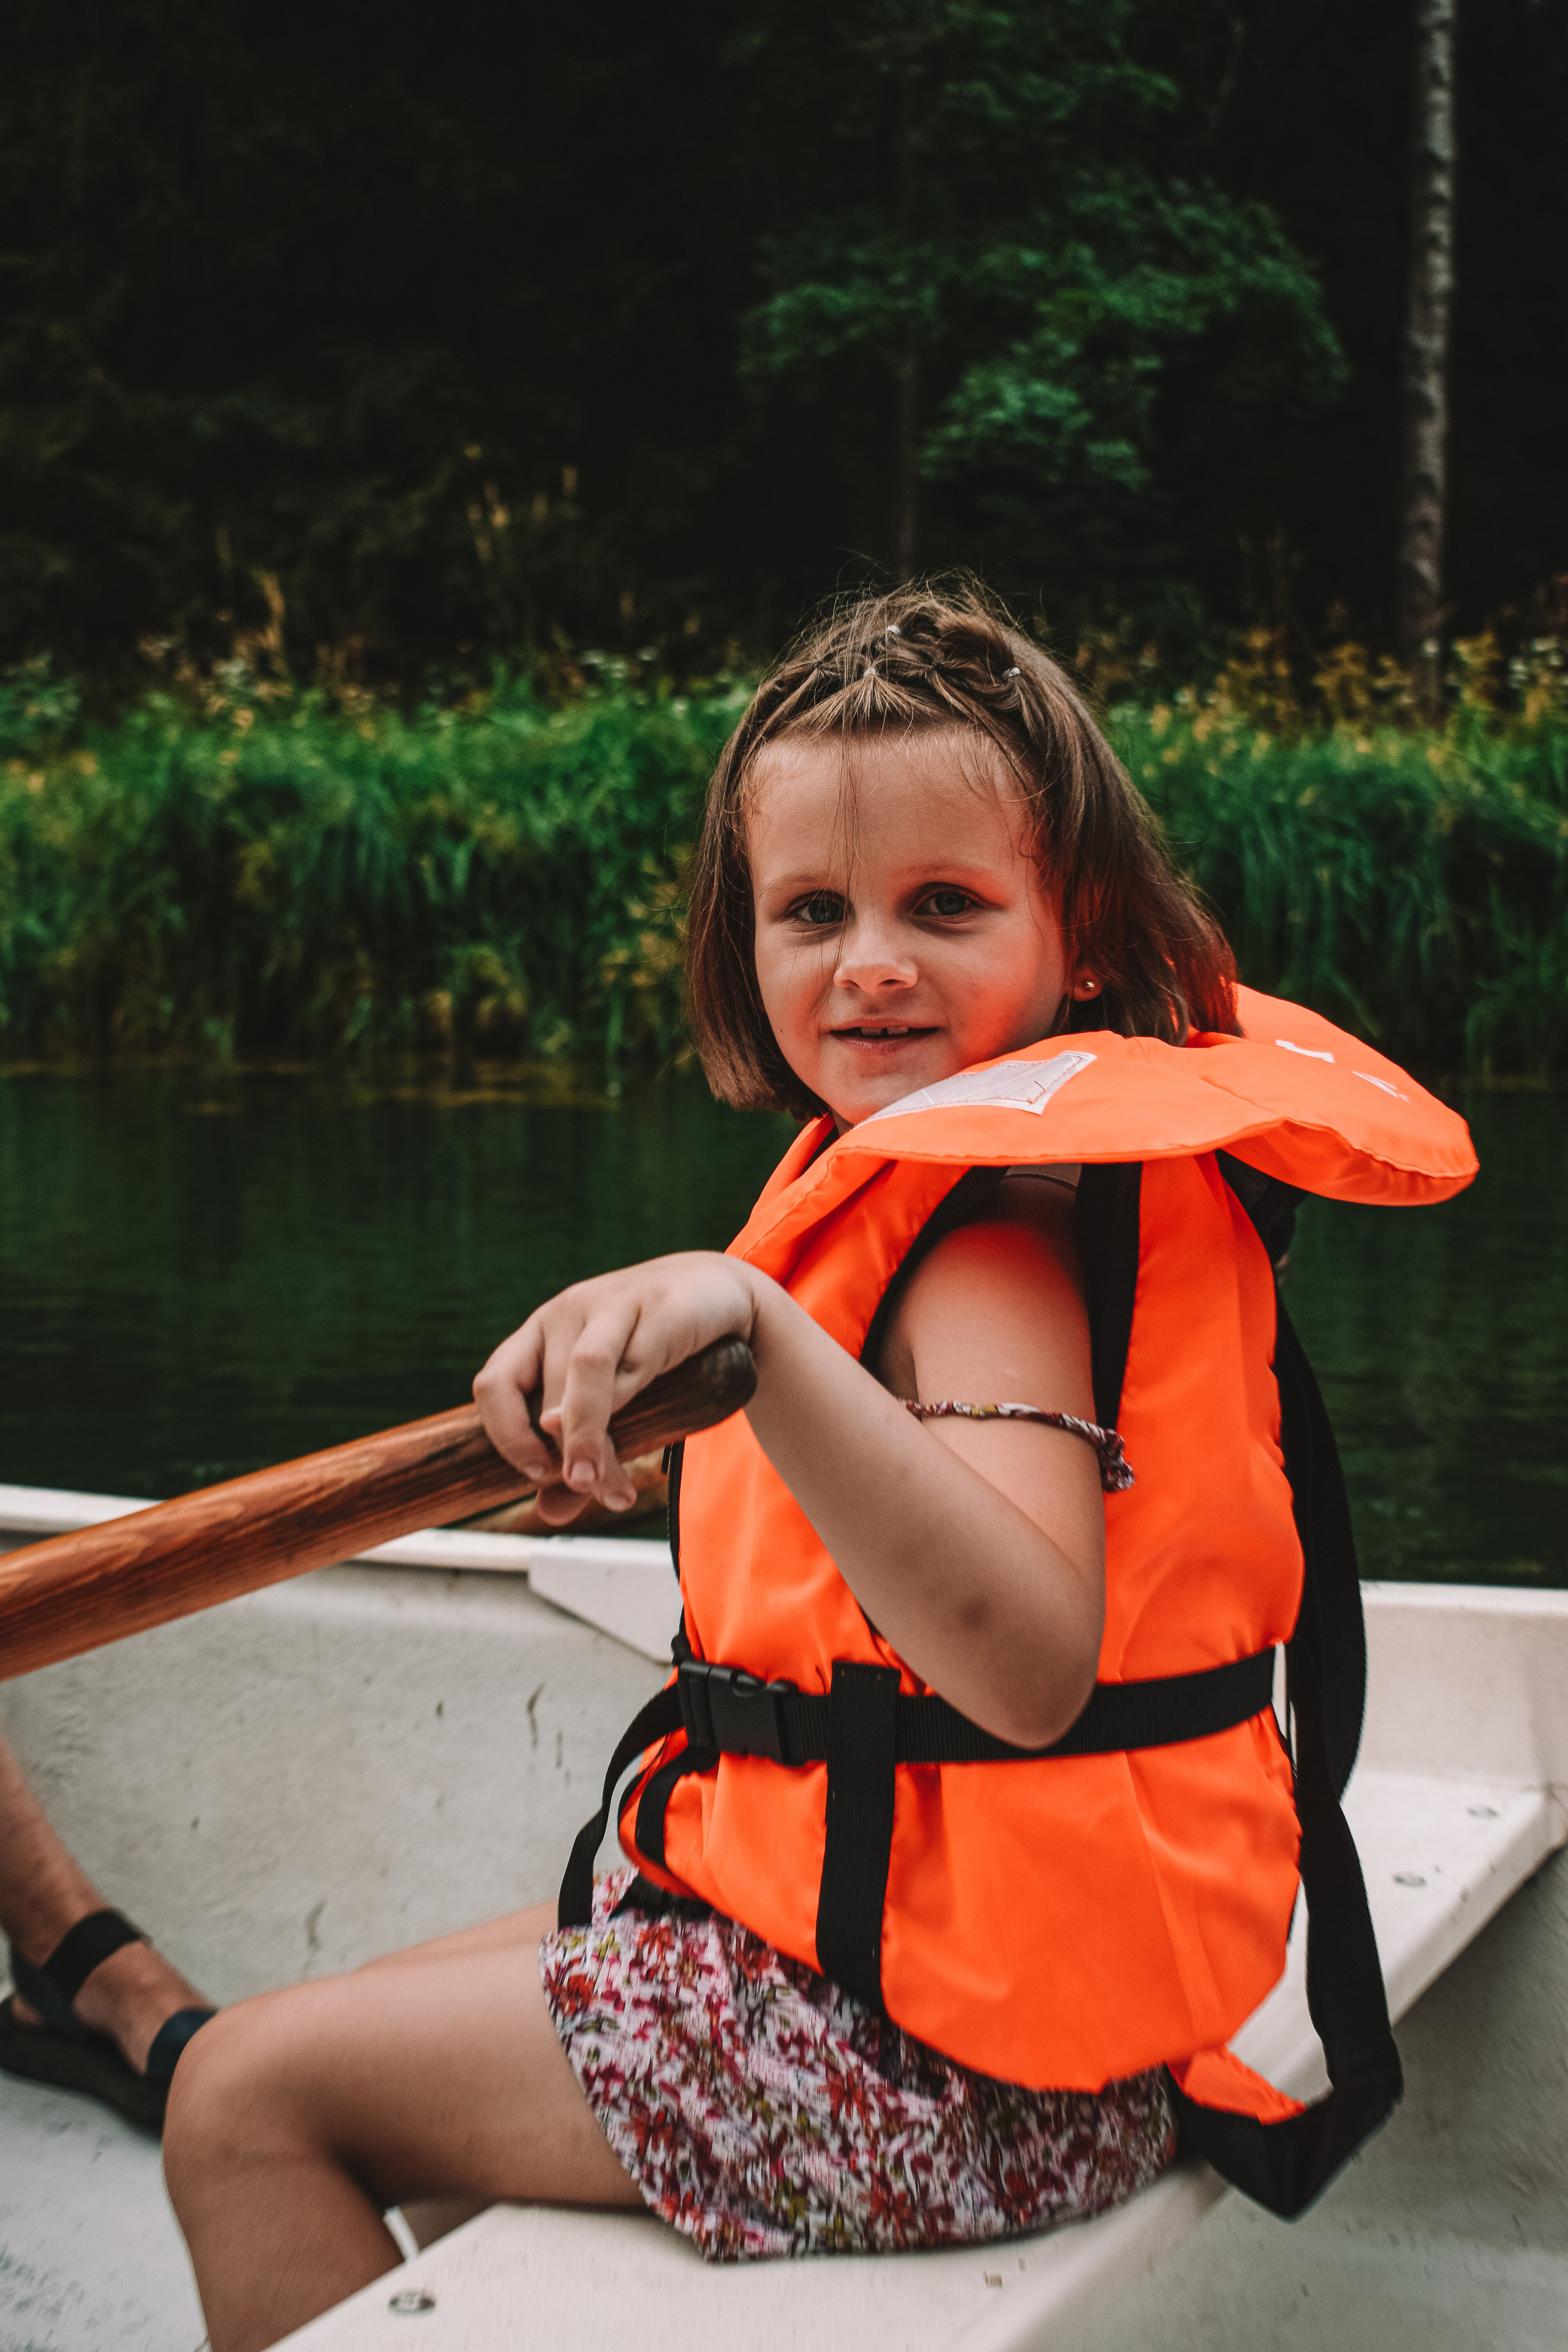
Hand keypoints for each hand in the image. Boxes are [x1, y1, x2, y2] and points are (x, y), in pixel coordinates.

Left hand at [472, 1252, 760, 1522]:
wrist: (719, 1293)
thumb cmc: (655, 1350)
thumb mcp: (614, 1405)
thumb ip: (580, 1456)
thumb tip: (550, 1514)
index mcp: (541, 1335)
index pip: (495, 1384)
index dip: (504, 1434)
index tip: (535, 1475)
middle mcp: (565, 1314)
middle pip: (543, 1393)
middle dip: (564, 1457)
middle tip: (592, 1493)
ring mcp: (609, 1305)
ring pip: (580, 1373)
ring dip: (583, 1435)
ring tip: (595, 1482)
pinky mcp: (655, 1308)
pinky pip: (632, 1359)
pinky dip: (626, 1407)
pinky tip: (641, 1439)